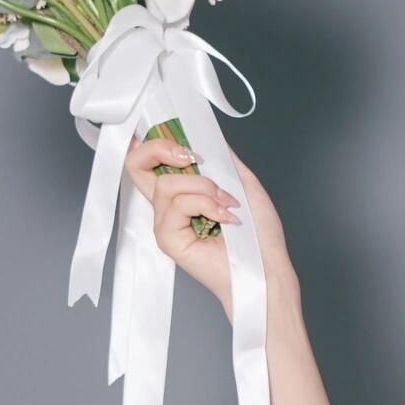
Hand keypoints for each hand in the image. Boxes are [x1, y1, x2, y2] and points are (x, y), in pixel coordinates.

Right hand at [125, 138, 291, 321]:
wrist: (268, 267)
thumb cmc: (261, 236)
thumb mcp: (244, 184)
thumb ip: (224, 160)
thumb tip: (210, 137)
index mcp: (184, 193)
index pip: (149, 162)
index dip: (153, 143)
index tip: (181, 140)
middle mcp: (170, 207)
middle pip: (136, 165)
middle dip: (160, 148)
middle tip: (192, 158)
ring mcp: (166, 223)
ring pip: (166, 184)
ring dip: (204, 188)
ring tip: (228, 205)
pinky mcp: (168, 238)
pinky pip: (177, 205)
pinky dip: (205, 205)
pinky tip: (224, 219)